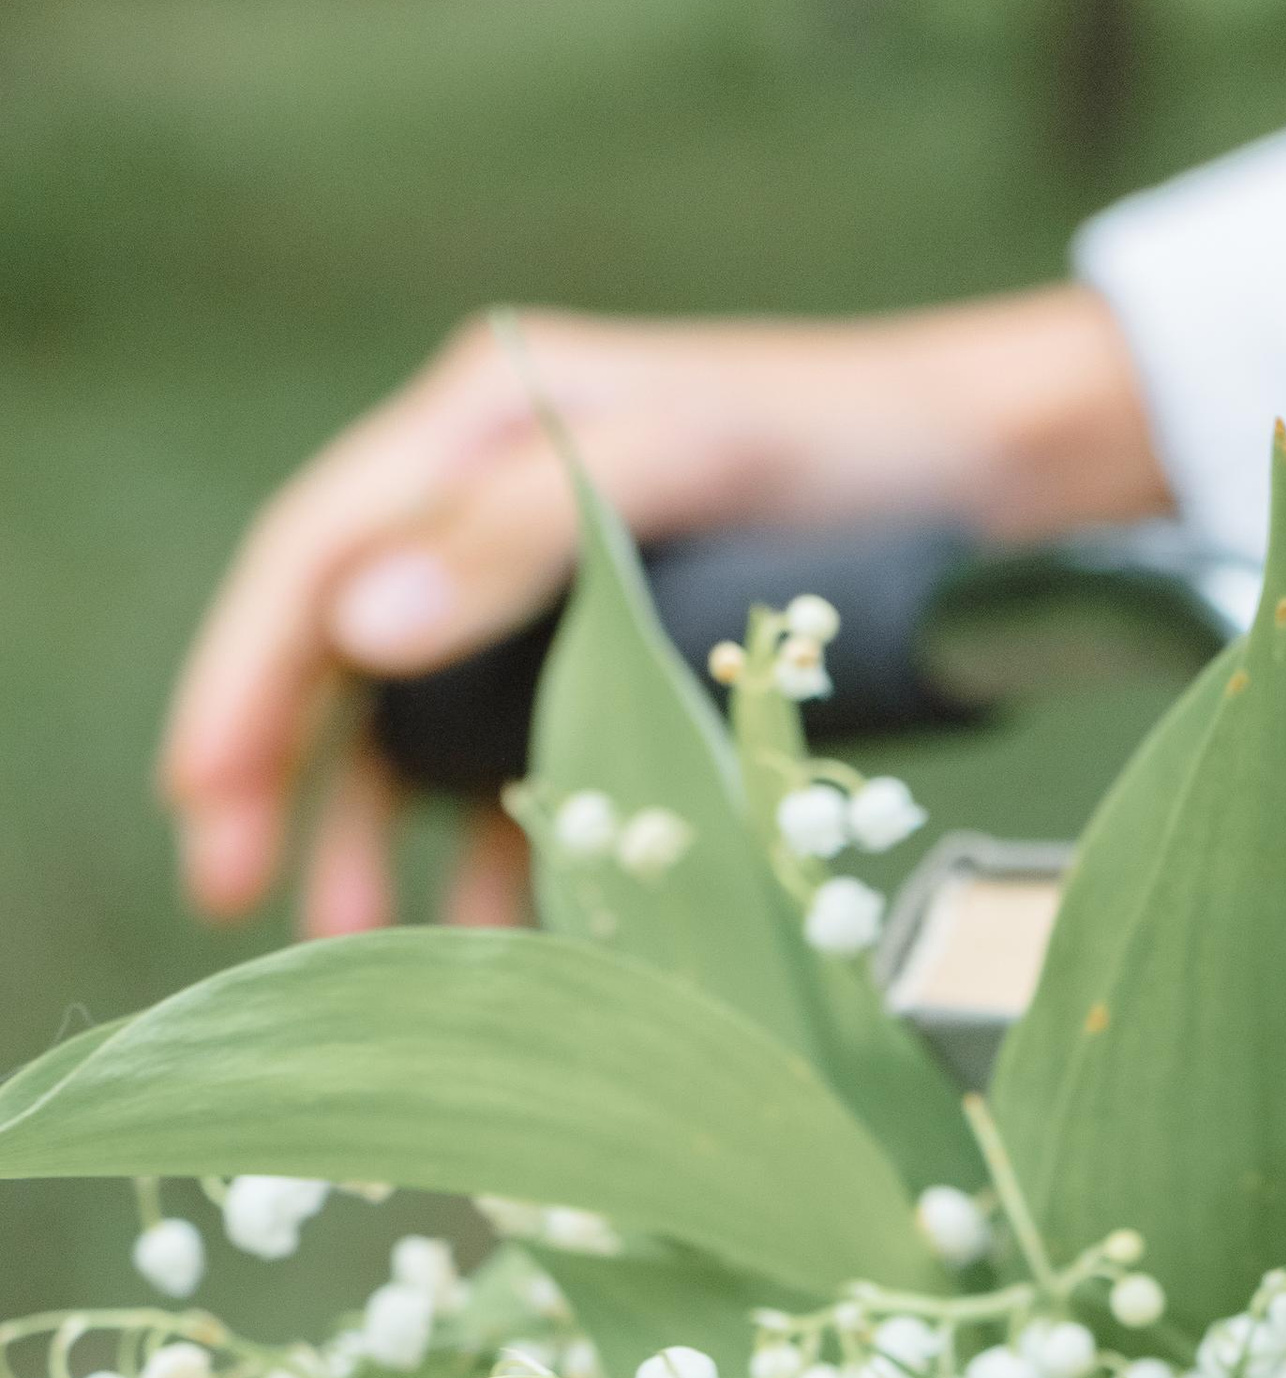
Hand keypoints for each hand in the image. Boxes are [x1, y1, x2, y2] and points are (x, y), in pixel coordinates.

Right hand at [158, 290, 1170, 935]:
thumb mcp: (688, 465)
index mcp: (478, 426)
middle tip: (234, 899)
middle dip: (281, 780)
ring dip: (379, 838)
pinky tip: (490, 947)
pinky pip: (525, 771)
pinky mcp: (620, 671)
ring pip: (423, 725)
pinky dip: (499, 857)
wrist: (992, 477)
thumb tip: (365, 629)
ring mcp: (552, 595)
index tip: (202, 799)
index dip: (244, 682)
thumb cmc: (848, 450)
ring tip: (353, 950)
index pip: (315, 556)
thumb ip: (525, 535)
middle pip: (344, 651)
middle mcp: (492, 505)